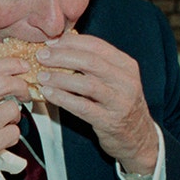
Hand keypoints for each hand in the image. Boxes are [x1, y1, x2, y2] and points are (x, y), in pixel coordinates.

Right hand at [0, 58, 30, 179]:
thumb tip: (3, 76)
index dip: (9, 64)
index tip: (21, 66)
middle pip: (3, 83)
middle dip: (21, 85)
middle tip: (25, 92)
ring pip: (12, 109)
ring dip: (15, 115)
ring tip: (6, 123)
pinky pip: (13, 132)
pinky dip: (12, 135)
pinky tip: (2, 139)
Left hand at [30, 33, 158, 174]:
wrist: (138, 136)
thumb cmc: (118, 103)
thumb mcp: (115, 79)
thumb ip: (94, 64)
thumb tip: (59, 47)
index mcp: (126, 65)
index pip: (97, 46)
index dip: (71, 42)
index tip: (51, 42)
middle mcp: (126, 81)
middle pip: (91, 62)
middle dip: (62, 57)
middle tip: (41, 56)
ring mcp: (120, 102)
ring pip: (87, 84)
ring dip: (60, 78)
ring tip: (41, 76)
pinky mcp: (110, 121)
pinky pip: (82, 107)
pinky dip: (62, 98)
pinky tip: (48, 94)